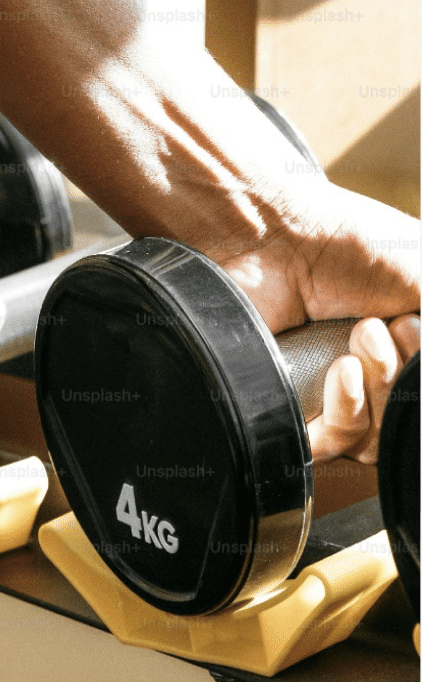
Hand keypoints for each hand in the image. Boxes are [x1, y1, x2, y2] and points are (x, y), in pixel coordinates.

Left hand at [219, 181, 418, 462]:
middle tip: (385, 325)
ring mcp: (327, 396)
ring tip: (361, 335)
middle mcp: (370, 377)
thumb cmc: (350, 244)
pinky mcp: (287, 408)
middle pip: (404, 423)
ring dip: (381, 388)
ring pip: (374, 440)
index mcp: (403, 350)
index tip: (410, 326)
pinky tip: (343, 373)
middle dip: (404, 376)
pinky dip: (346, 415)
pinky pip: (328, 446)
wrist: (273, 236)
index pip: (419, 400)